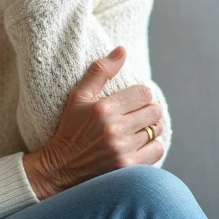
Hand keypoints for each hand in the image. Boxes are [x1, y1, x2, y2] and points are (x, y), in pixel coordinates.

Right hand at [22, 45, 166, 199]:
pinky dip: (152, 146)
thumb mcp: (78, 96)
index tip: (133, 100)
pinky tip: (139, 144)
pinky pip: (157, 149)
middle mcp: (113, 129)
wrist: (61, 168)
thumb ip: (100, 71)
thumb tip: (122, 50)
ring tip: (137, 130)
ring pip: (156, 130)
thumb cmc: (70, 128)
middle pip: (153, 111)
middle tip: (137, 115)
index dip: (142, 95)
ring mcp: (122, 150)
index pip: (143, 93)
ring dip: (150, 128)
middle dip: (148, 110)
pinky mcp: (127, 167)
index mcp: (102, 109)